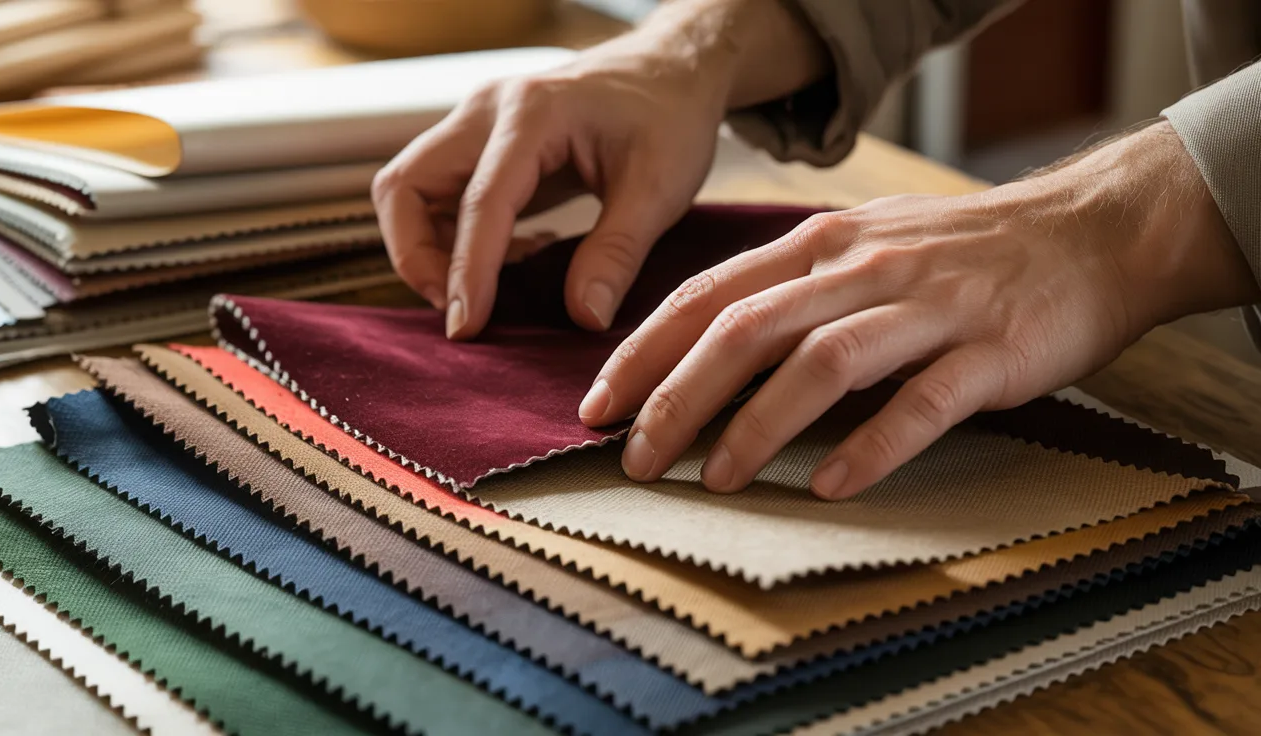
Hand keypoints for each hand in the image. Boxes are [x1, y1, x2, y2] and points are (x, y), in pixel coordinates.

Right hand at [371, 0, 826, 338]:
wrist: (669, 71)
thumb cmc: (668, 118)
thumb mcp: (660, 189)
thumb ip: (618, 253)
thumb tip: (584, 318)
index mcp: (533, 114)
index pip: (481, 201)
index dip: (468, 270)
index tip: (467, 327)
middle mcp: (487, 111)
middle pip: (405, 186)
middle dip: (415, 256)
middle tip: (459, 309)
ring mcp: (476, 123)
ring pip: (409, 189)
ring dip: (426, 248)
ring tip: (486, 288)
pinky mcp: (479, 142)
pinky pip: (435, 193)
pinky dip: (451, 236)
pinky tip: (510, 258)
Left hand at [579, 121, 1260, 499]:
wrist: (1088, 233)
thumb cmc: (959, 253)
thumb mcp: (861, 245)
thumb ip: (789, 288)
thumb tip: (703, 351)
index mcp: (820, 245)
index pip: (710, 296)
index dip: (645, 352)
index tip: (598, 406)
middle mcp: (863, 267)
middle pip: (748, 329)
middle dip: (679, 397)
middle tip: (637, 458)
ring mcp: (927, 306)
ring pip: (824, 361)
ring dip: (758, 423)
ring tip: (714, 477)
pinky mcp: (988, 349)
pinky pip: (920, 401)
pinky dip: (870, 444)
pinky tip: (827, 485)